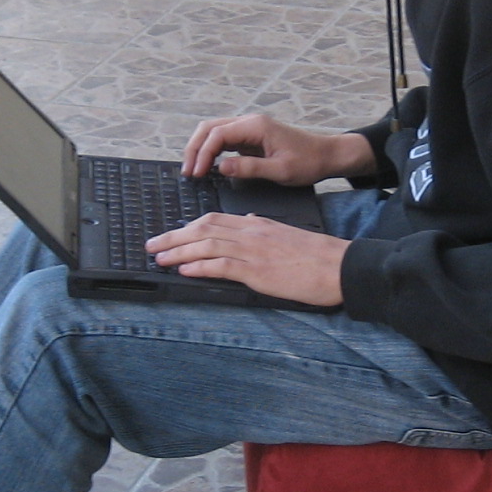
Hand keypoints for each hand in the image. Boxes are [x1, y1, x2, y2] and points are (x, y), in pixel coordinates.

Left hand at [146, 213, 350, 305]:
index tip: (171, 234)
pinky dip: (199, 266)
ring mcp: (253, 251)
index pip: (214, 220)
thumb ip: (264, 229)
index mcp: (257, 224)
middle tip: (152, 245)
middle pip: (203, 229)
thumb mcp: (286, 235)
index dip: (187, 227)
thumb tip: (249, 224)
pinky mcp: (258, 271)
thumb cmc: (317, 256)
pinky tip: (184, 269)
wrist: (339, 266)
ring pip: (207, 245)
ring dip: (178, 251)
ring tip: (160, 258)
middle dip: (173, 237)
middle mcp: (251, 233)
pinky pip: (221, 265)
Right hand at [182, 113, 374, 183]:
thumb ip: (250, 168)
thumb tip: (220, 168)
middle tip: (188, 172)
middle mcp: (249, 122)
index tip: (196, 173)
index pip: (218, 134)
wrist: (326, 155)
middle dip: (194, 148)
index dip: (203, 154)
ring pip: (213, 131)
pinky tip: (206, 166)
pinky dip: (211, 151)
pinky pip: (223, 139)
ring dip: (200, 148)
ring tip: (192, 170)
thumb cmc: (308, 162)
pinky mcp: (250, 137)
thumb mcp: (281, 170)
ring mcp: (249, 128)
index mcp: (256, 126)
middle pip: (209, 128)